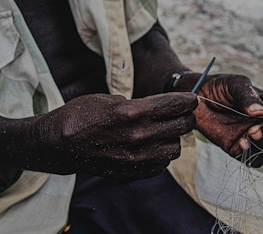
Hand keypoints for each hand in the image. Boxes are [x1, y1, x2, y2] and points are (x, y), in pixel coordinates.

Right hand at [3, 93, 196, 179]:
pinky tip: (150, 147)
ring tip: (162, 132)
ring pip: (175, 148)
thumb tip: (163, 107)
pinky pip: (161, 164)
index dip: (188, 100)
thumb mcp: (111, 99)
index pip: (175, 104)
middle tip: (182, 114)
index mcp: (133, 113)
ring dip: (172, 138)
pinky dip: (160, 155)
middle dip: (186, 117)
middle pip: (182, 126)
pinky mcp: (133, 172)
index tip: (192, 99)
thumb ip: (140, 104)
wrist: (61, 145)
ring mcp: (137, 158)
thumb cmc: (82, 115)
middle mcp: (139, 137)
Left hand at [192, 74, 262, 166]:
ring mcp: (253, 137)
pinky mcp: (238, 149)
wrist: (195, 96)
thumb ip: (249, 96)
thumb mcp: (236, 84)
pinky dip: (252, 154)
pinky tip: (242, 141)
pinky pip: (252, 160)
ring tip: (252, 130)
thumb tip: (262, 112)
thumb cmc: (220, 87)